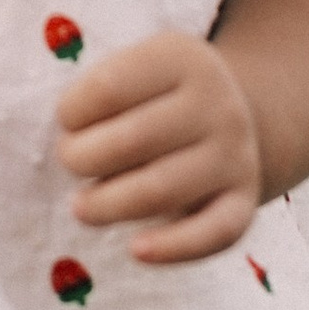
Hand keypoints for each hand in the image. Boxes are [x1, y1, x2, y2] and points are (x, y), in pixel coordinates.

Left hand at [58, 30, 262, 262]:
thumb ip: (99, 95)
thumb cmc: (157, 96)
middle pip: (134, 140)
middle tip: (69, 163)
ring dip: (108, 205)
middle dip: (83, 159)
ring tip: (81, 208)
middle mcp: (216, 104)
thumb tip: (65, 145)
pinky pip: (213, 233)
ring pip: (162, 190)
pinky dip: (172, 248)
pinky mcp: (243, 201)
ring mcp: (235, 155)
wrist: (233, 113)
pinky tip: (136, 250)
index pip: (109, 87)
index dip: (72, 112)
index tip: (66, 122)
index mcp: (180, 58)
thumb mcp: (136, 70)